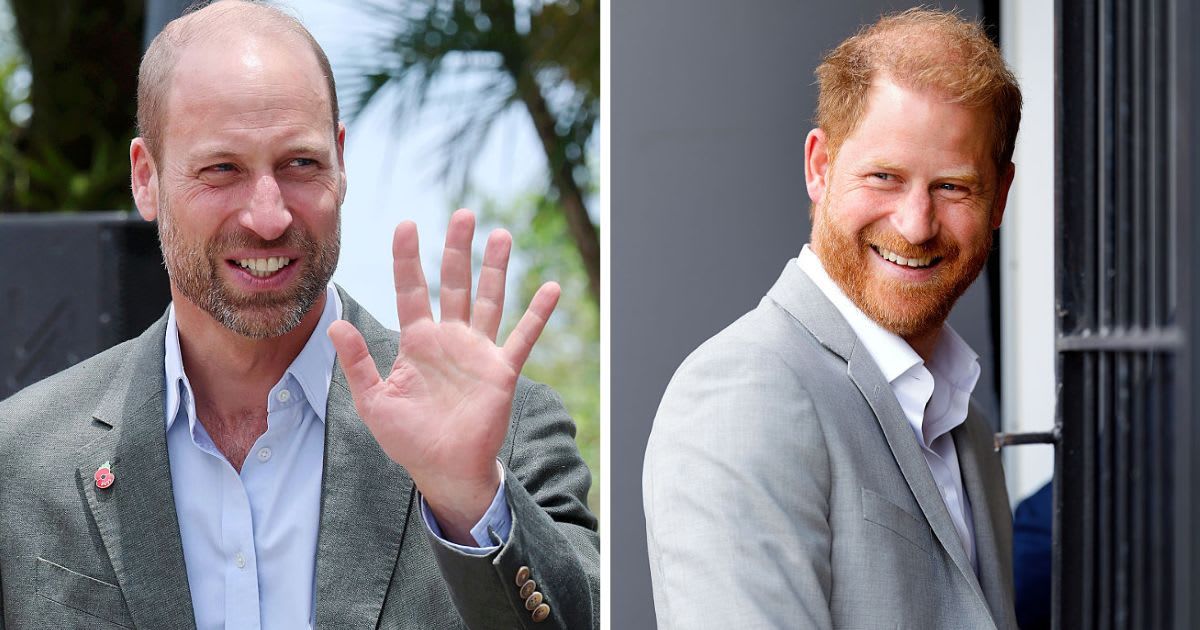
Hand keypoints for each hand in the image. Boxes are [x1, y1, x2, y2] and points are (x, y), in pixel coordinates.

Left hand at [328, 209, 558, 543]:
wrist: (443, 470)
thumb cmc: (408, 439)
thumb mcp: (374, 401)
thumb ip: (357, 363)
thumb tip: (334, 324)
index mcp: (417, 342)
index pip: (411, 290)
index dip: (407, 258)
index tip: (406, 224)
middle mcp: (449, 339)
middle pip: (454, 283)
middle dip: (458, 249)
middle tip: (463, 214)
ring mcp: (478, 352)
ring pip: (488, 300)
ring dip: (495, 269)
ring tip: (500, 235)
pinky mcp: (502, 370)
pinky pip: (523, 337)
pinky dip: (537, 314)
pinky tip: (550, 288)